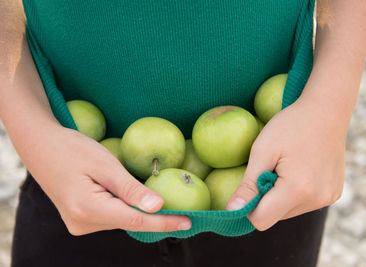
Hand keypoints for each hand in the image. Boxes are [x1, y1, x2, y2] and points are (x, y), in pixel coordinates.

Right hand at [27, 125, 190, 234]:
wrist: (41, 147)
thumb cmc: (73, 149)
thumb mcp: (106, 165)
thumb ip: (131, 189)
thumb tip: (159, 207)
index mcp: (88, 209)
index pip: (136, 221)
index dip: (164, 222)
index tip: (188, 222)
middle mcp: (82, 223)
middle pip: (128, 222)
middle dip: (153, 215)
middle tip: (180, 207)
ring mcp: (79, 224)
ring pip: (120, 219)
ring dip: (136, 209)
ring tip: (148, 192)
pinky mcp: (79, 220)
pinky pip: (110, 216)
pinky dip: (124, 207)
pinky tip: (129, 195)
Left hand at [226, 96, 345, 230]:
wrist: (326, 110)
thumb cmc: (290, 125)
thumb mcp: (262, 150)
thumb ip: (248, 185)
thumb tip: (231, 211)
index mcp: (298, 190)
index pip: (261, 220)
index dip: (249, 205)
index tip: (251, 182)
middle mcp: (317, 200)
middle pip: (274, 216)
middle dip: (265, 198)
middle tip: (271, 168)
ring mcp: (328, 198)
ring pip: (288, 211)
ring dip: (280, 196)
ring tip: (286, 167)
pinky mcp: (333, 194)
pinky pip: (303, 204)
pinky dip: (295, 192)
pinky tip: (299, 169)